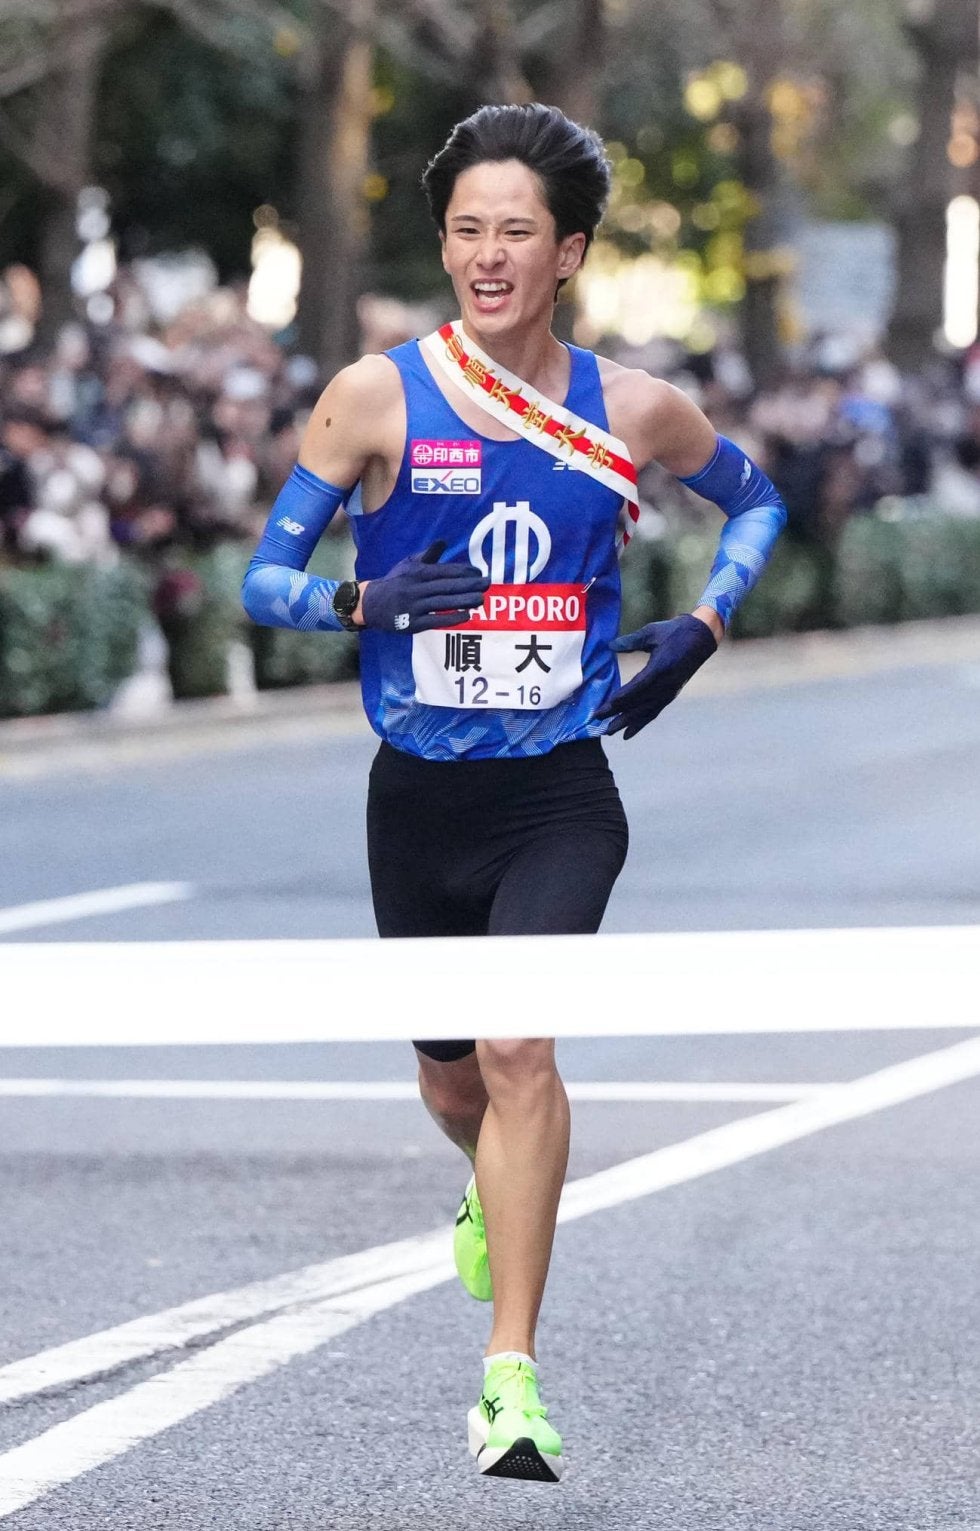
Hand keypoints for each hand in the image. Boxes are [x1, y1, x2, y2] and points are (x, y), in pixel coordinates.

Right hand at [359, 540, 489, 633]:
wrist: (370, 604)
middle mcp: (416, 588)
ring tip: (481, 599)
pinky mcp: (412, 624)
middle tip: (487, 584)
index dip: (463, 571)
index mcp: (417, 573)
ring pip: (443, 603)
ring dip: (464, 601)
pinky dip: (451, 618)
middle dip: (469, 585)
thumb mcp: (407, 565)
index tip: (479, 572)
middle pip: (447, 586)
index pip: (444, 571)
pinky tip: (466, 616)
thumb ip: (427, 555)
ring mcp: (414, 607)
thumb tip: (443, 542)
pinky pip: (435, 620)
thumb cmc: (394, 583)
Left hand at [595, 614, 717, 738]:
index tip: (604, 708)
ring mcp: (669, 691)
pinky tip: (629, 733)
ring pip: (645, 711)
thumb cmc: (676, 632)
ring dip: (627, 722)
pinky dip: (641, 723)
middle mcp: (665, 684)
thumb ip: (631, 641)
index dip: (620, 699)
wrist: (702, 638)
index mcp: (660, 668)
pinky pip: (654, 711)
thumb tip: (611, 646)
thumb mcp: (652, 632)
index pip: (636, 688)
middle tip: (598, 721)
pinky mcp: (671, 694)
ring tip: (610, 731)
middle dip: (617, 713)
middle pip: (638, 703)